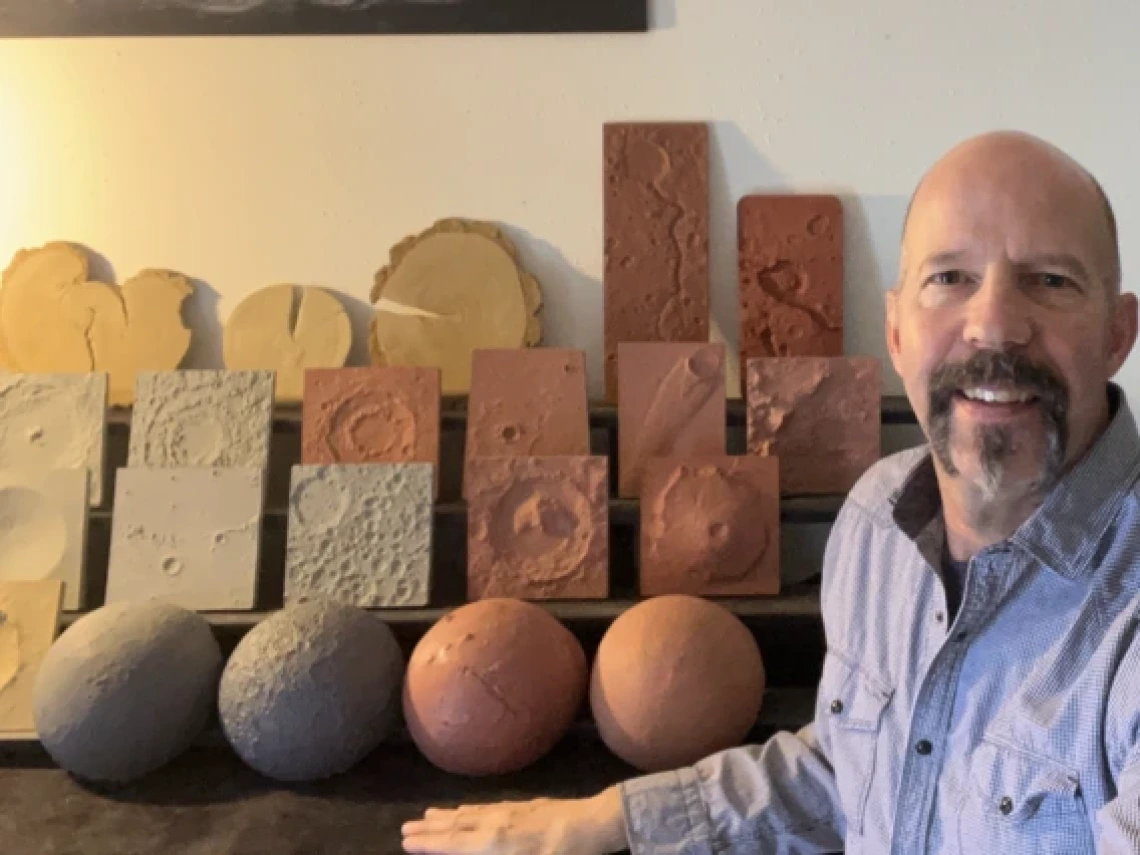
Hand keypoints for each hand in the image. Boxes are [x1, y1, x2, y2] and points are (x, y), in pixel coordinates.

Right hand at [401, 785, 627, 853]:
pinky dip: (468, 809)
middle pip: (456, 826)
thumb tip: (473, 847)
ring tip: (426, 815)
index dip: (429, 843)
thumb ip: (494, 854)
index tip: (405, 841)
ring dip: (445, 816)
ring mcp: (508, 812)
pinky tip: (465, 809)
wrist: (592, 823)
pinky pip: (485, 807)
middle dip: (430, 829)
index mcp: (495, 845)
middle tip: (405, 827)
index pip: (454, 844)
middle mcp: (495, 825)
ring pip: (468, 814)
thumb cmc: (562, 854)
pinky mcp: (521, 806)